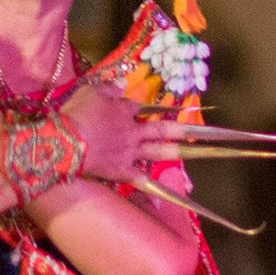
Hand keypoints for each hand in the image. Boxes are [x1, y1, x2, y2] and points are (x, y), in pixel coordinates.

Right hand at [57, 81, 198, 187]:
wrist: (65, 141)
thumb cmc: (75, 114)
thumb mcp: (90, 91)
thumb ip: (108, 86)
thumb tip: (123, 81)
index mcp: (124, 110)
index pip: (145, 108)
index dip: (162, 108)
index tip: (178, 108)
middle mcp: (133, 131)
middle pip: (162, 129)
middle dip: (185, 129)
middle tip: (210, 132)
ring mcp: (130, 152)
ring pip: (159, 151)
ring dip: (178, 151)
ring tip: (198, 153)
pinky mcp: (123, 171)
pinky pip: (141, 179)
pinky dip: (155, 186)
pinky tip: (170, 193)